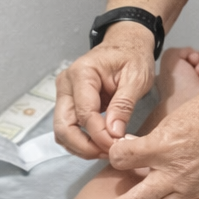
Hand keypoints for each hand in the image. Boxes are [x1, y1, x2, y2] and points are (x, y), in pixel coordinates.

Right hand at [54, 24, 156, 158]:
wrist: (126, 44)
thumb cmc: (132, 56)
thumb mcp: (136, 77)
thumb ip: (124, 104)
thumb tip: (113, 132)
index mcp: (82, 73)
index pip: (84, 114)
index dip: (99, 135)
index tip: (117, 145)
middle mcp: (66, 84)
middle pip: (63, 127)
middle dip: (84, 147)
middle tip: (109, 154)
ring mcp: (65, 94)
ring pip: (62, 131)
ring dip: (81, 147)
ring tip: (107, 151)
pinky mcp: (70, 103)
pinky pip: (69, 128)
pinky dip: (81, 141)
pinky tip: (101, 144)